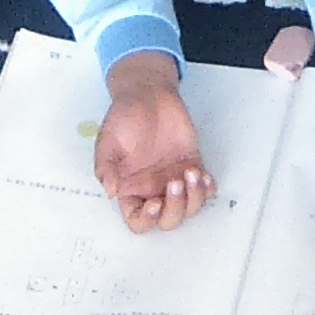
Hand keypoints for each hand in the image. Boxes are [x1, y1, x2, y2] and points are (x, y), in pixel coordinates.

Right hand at [95, 54, 214, 233]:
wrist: (148, 93)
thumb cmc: (125, 117)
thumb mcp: (108, 140)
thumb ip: (106, 167)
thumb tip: (111, 191)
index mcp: (131, 189)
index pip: (138, 221)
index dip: (147, 220)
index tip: (153, 203)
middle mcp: (154, 189)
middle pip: (168, 220)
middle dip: (175, 208)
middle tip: (176, 182)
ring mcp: (175, 179)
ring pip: (189, 208)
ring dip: (194, 198)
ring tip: (192, 173)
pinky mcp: (192, 165)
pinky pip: (205, 189)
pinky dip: (208, 189)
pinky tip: (204, 175)